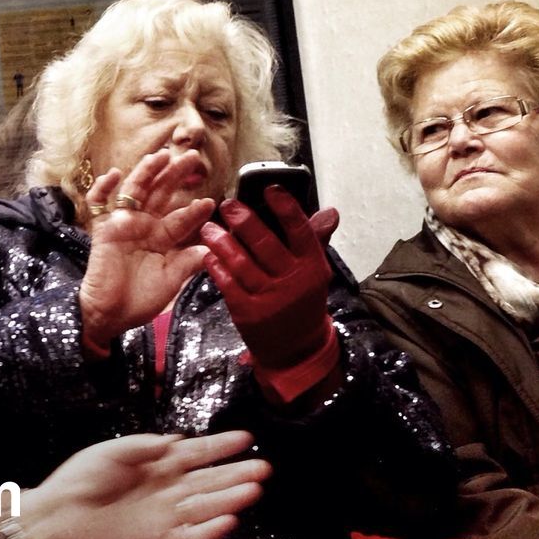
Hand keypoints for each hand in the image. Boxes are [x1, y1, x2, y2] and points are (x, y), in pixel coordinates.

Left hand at [18, 431, 269, 538]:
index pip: (197, 454)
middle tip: (263, 468)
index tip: (246, 438)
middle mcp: (167, 490)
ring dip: (229, 500)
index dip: (220, 447)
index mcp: (157, 465)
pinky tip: (228, 522)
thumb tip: (176, 440)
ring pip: (205, 508)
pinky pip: (189, 538)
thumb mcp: (110, 452)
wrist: (56, 517)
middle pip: (209, 481)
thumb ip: (143, 446)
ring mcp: (164, 516)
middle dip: (236, 474)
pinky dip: (208, 532)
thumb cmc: (79, 480)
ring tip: (253, 490)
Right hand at [78, 149, 215, 353]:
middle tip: (191, 157)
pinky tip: (114, 175)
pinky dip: (103, 189)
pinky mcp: (103, 230)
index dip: (194, 210)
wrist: (109, 316)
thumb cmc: (139, 301)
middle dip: (175, 175)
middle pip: (161, 194)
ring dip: (146, 172)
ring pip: (135, 191)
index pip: (181, 218)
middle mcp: (144, 227)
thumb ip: (187, 264)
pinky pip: (99, 204)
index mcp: (162, 239)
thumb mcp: (170, 283)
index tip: (209, 202)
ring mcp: (123, 226)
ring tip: (160, 156)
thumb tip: (209, 249)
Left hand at [199, 188, 340, 392]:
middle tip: (227, 205)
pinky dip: (217, 268)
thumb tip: (330, 211)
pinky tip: (209, 255)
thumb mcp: (314, 273)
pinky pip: (228, 285)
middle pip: (266, 245)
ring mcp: (270, 299)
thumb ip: (314, 241)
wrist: (295, 348)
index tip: (269, 189)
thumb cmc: (302, 301)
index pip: (301, 231)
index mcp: (313, 266)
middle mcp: (293, 282)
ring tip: (209, 228)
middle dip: (244, 221)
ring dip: (222, 243)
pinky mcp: (248, 314)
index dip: (286, 208)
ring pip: (242, 264)